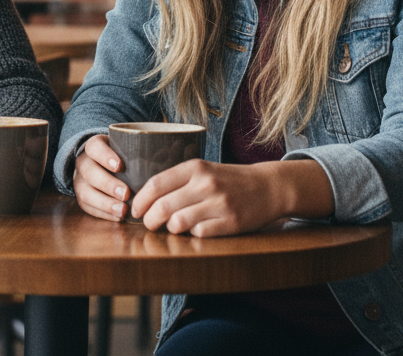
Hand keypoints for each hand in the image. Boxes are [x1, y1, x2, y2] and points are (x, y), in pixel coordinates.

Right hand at [73, 134, 130, 221]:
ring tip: (122, 210)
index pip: (94, 147)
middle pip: (89, 172)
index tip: (120, 166)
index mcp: (93, 146)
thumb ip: (136, 152)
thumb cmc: (121, 155)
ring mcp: (79, 181)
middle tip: (126, 193)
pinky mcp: (81, 198)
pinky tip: (118, 217)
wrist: (103, 164)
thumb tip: (160, 158)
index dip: (105, 156)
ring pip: (85, 193)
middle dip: (107, 184)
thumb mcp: (124, 147)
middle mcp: (83, 162)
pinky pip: (88, 207)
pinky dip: (103, 213)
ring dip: (104, 203)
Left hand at [131, 158, 334, 237]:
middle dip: (149, 220)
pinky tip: (195, 230)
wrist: (267, 187)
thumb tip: (145, 198)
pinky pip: (199, 234)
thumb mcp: (203, 170)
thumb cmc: (228, 179)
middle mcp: (206, 183)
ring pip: (178, 223)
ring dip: (170, 229)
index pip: (156, 184)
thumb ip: (178, 180)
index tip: (135, 209)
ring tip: (172, 228)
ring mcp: (219, 204)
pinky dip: (192, 235)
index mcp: (195, 167)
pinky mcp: (231, 223)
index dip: (140, 200)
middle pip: (163, 207)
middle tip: (149, 224)